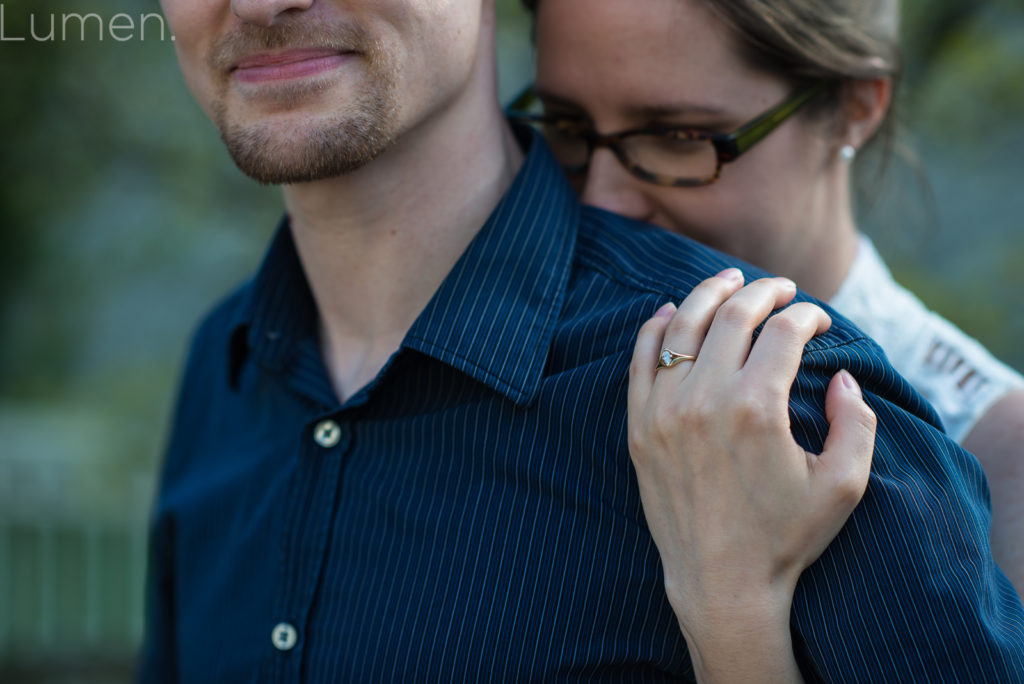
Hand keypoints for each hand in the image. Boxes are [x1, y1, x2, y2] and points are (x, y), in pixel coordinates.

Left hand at [628, 269, 875, 680]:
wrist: (721, 582)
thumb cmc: (786, 537)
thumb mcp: (844, 484)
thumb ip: (859, 423)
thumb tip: (843, 377)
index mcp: (758, 408)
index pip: (782, 332)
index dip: (807, 316)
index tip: (818, 320)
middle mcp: (705, 399)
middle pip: (731, 316)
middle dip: (761, 292)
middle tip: (779, 288)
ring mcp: (665, 410)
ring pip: (682, 327)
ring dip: (708, 295)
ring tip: (728, 281)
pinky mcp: (640, 427)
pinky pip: (640, 361)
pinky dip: (654, 328)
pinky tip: (670, 311)